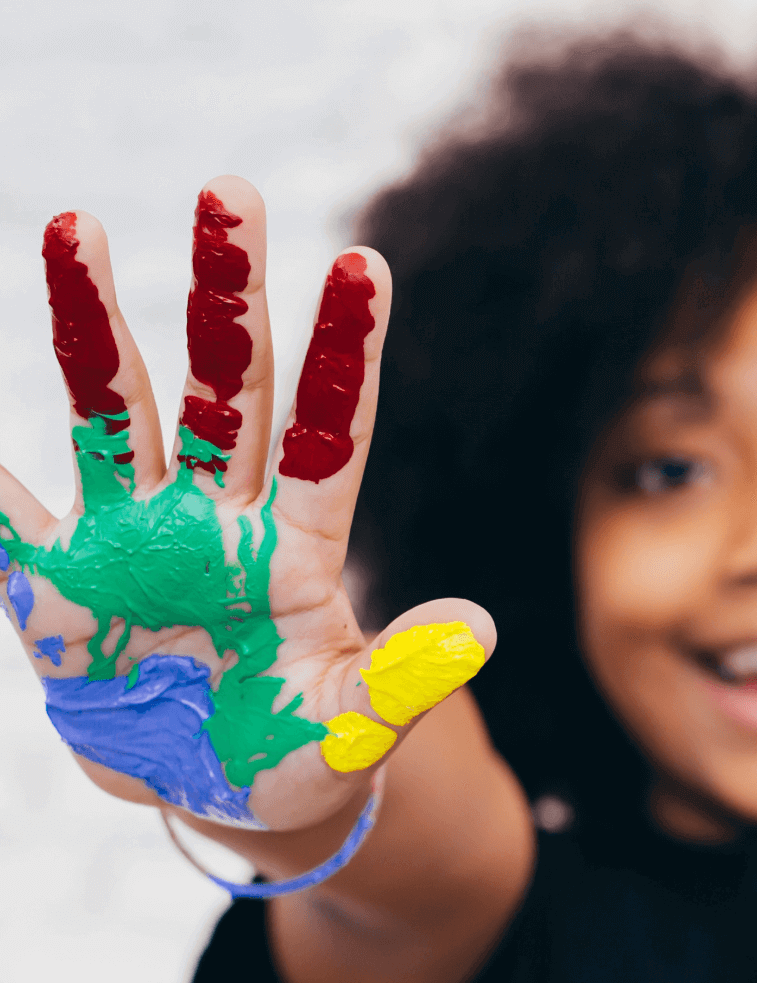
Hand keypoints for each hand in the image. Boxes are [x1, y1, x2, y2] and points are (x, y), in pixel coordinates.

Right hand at [0, 178, 495, 834]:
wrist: (223, 792)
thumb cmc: (304, 752)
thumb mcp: (358, 724)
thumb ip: (406, 675)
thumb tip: (482, 627)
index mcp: (300, 550)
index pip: (330, 439)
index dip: (344, 357)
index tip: (367, 265)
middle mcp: (217, 521)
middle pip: (228, 393)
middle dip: (229, 297)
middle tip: (232, 189)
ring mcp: (131, 542)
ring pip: (114, 415)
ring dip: (92, 326)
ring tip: (73, 224)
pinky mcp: (53, 587)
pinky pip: (2, 515)